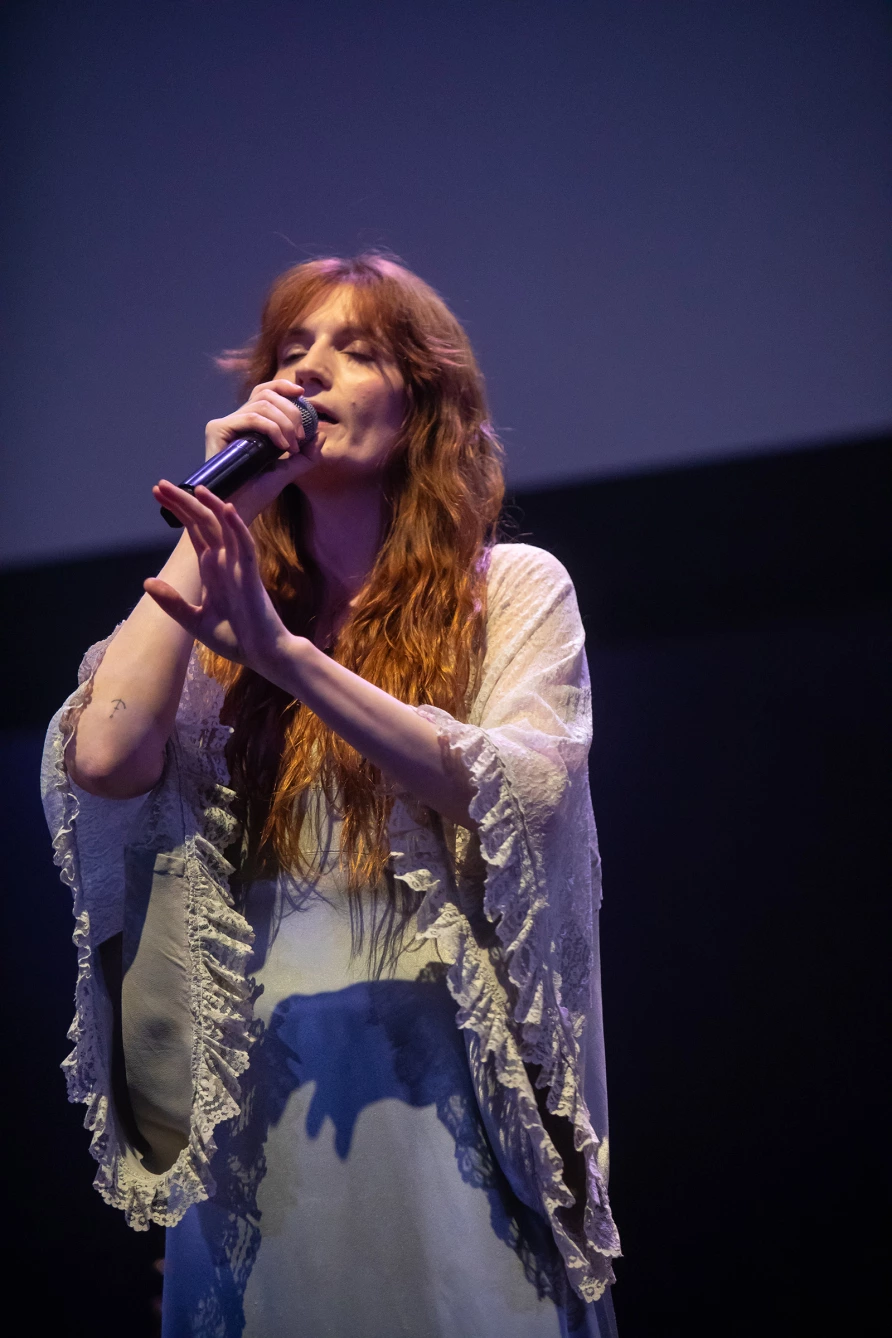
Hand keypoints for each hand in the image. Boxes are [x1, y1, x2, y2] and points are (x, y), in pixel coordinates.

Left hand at [145, 483, 299, 674]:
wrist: (262, 656)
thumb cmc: (235, 638)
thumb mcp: (193, 621)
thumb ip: (172, 602)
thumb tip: (147, 581)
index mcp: (211, 569)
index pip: (193, 532)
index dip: (178, 512)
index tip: (158, 494)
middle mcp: (224, 562)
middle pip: (203, 523)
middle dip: (183, 503)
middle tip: (161, 485)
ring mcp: (238, 566)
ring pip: (224, 528)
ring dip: (210, 506)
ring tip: (194, 487)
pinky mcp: (251, 576)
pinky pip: (245, 546)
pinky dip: (237, 526)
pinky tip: (227, 508)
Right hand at [204, 378, 315, 522]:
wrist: (238, 509)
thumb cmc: (257, 493)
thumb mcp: (288, 471)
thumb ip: (305, 456)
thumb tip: (320, 434)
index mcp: (249, 425)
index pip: (264, 393)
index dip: (283, 387)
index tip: (303, 394)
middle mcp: (236, 421)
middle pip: (266, 395)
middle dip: (291, 412)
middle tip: (301, 437)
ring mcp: (225, 424)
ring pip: (262, 405)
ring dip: (285, 424)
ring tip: (292, 447)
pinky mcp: (217, 429)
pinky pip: (252, 418)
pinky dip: (272, 429)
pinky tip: (282, 447)